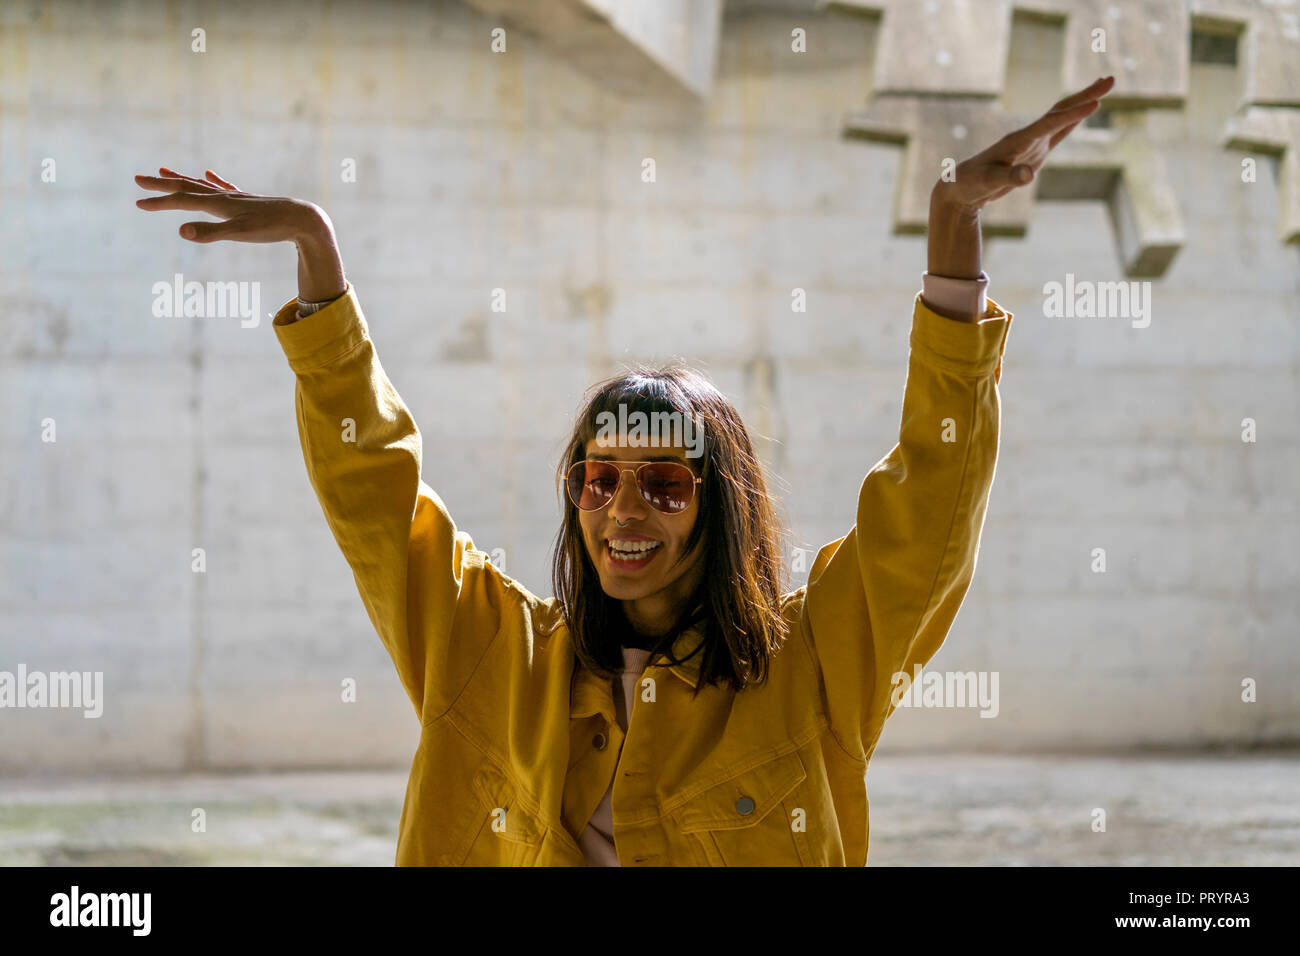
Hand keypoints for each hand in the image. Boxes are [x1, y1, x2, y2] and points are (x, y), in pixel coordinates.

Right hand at [135, 166, 345, 302]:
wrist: (303, 220)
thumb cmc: (271, 229)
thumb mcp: (239, 235)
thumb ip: (210, 233)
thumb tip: (180, 231)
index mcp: (219, 204)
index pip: (181, 201)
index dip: (159, 203)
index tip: (137, 204)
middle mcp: (224, 196)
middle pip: (187, 187)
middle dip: (161, 185)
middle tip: (138, 179)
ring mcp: (237, 197)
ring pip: (203, 184)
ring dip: (182, 178)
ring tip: (164, 171)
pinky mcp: (249, 200)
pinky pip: (225, 187)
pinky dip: (213, 180)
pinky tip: (210, 173)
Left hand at [932, 75, 1115, 212]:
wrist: (960, 186)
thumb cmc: (971, 184)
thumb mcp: (989, 182)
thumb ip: (1009, 178)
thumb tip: (1029, 176)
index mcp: (1018, 140)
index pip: (1051, 123)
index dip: (1073, 114)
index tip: (1097, 103)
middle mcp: (1028, 136)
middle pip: (1061, 110)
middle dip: (1086, 95)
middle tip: (1112, 79)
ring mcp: (1032, 143)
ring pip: (1062, 116)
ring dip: (1083, 101)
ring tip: (1105, 85)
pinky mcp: (1033, 152)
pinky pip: (1058, 131)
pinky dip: (1074, 119)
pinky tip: (1085, 110)